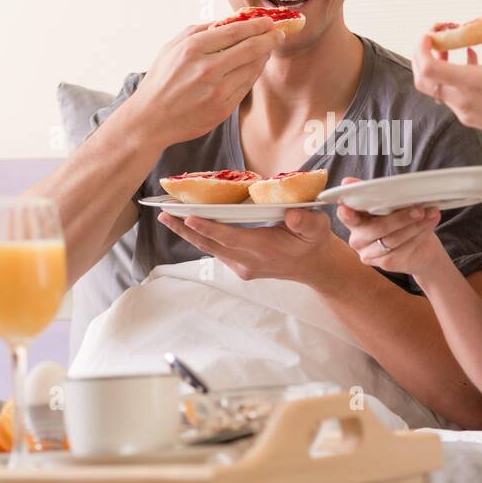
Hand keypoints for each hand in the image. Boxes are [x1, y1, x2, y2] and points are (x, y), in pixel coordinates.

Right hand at [131, 17, 283, 145]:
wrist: (150, 119)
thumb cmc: (160, 80)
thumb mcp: (171, 47)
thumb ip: (198, 31)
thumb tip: (228, 20)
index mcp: (193, 49)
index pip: (235, 31)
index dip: (257, 24)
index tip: (268, 20)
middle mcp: (207, 69)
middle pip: (250, 48)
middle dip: (269, 38)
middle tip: (279, 33)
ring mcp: (217, 91)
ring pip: (252, 68)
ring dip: (264, 56)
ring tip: (268, 48)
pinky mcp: (223, 109)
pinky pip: (246, 86)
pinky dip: (253, 74)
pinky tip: (255, 66)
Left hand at [157, 208, 345, 284]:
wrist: (316, 268)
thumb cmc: (315, 242)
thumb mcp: (318, 227)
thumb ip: (306, 221)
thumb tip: (292, 215)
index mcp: (263, 249)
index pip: (229, 237)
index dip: (207, 227)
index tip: (187, 217)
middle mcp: (248, 261)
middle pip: (210, 244)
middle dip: (185, 229)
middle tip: (164, 214)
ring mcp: (242, 266)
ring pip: (210, 249)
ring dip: (189, 233)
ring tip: (168, 217)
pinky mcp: (241, 266)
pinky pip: (217, 251)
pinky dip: (202, 237)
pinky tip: (190, 224)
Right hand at [335, 177, 446, 276]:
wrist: (420, 249)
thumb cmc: (401, 221)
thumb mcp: (388, 204)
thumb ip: (372, 193)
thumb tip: (348, 181)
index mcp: (354, 221)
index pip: (346, 216)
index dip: (346, 213)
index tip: (346, 209)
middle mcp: (358, 239)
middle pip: (376, 228)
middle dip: (399, 217)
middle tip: (419, 209)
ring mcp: (370, 254)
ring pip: (392, 239)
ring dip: (415, 224)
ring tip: (430, 213)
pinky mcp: (385, 263)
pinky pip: (403, 248)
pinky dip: (419, 234)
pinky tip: (429, 223)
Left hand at [412, 19, 481, 152]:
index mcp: (470, 83)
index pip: (429, 68)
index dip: (422, 49)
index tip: (430, 35)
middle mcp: (460, 99)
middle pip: (423, 79)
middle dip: (421, 56)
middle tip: (434, 38)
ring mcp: (462, 111)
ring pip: (436, 86)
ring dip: (438, 64)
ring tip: (453, 44)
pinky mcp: (469, 117)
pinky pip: (451, 93)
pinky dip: (453, 75)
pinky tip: (472, 59)